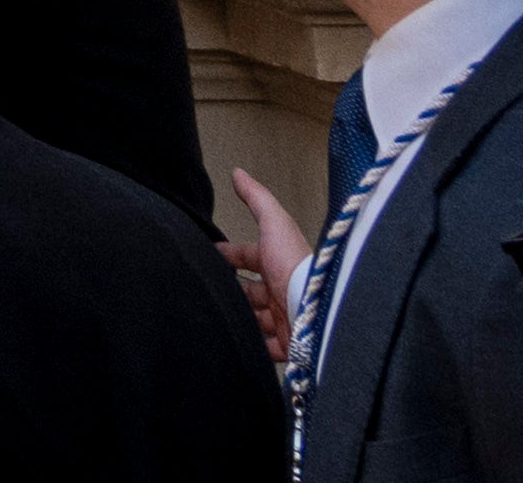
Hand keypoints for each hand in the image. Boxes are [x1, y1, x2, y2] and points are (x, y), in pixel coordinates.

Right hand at [222, 168, 304, 359]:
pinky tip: (235, 341)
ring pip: (257, 320)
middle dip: (232, 289)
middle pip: (251, 291)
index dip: (230, 254)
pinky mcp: (288, 346)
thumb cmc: (295, 267)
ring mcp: (286, 320)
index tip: (208, 255)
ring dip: (241, 318)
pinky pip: (268, 349)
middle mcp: (283, 293)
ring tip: (216, 316)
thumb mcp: (275, 224)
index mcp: (279, 264)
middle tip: (208, 289)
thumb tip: (238, 173)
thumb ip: (257, 199)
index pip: (249, 257)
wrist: (314, 313)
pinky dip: (254, 347)